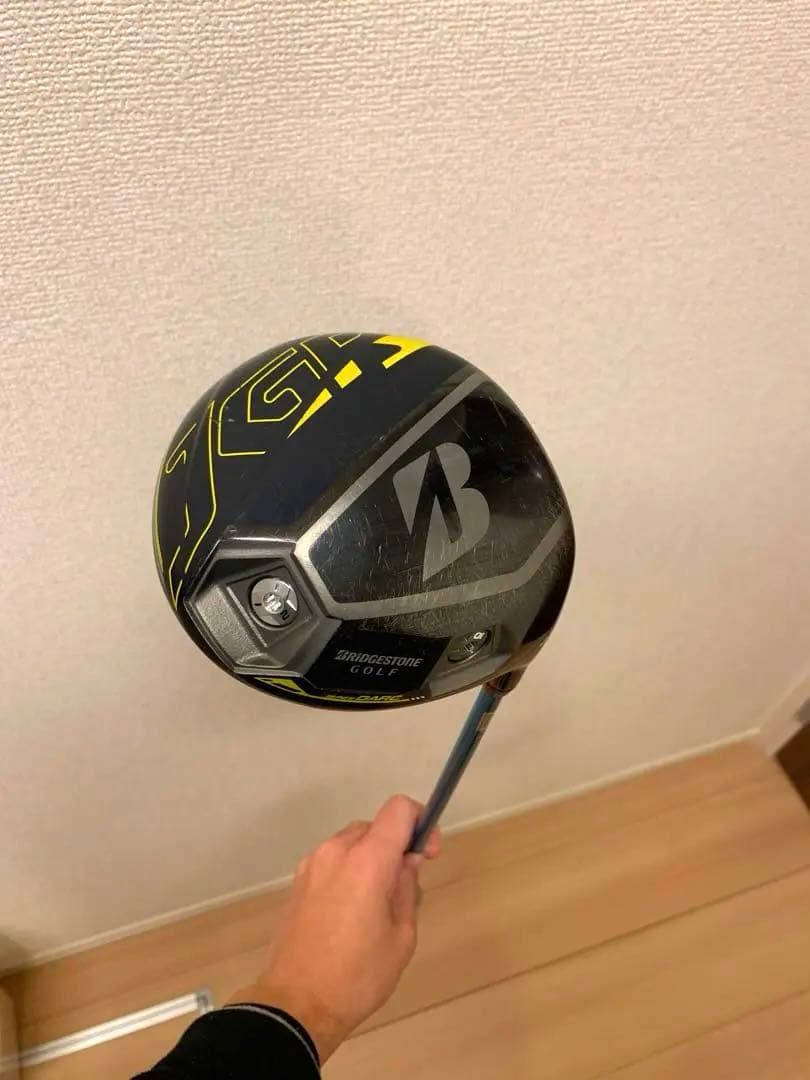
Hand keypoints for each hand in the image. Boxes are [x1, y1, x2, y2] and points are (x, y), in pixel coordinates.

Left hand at [231, 796, 440, 1062]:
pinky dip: (349, 872)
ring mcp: (311, 864)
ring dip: (371, 859)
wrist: (296, 1004)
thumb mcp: (401, 936)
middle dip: (395, 847)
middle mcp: (336, 851)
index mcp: (367, 860)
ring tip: (375, 906)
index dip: (421, 822)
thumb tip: (405, 862)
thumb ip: (407, 888)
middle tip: (403, 888)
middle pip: (375, 826)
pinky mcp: (297, 882)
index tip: (426, 855)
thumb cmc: (358, 975)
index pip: (399, 808)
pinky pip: (332, 861)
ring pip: (352, 843)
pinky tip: (350, 913)